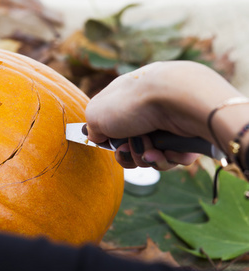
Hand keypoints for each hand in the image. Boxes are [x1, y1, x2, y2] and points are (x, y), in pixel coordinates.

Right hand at [85, 61, 242, 169]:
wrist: (176, 99)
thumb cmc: (132, 103)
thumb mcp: (96, 114)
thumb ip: (92, 129)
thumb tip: (98, 138)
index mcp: (127, 102)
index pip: (118, 131)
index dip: (115, 145)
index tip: (114, 145)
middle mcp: (149, 111)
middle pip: (135, 148)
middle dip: (132, 154)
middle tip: (133, 147)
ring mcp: (170, 123)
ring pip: (155, 156)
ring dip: (149, 158)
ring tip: (153, 150)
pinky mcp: (190, 135)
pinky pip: (176, 157)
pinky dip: (170, 158)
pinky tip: (169, 151)